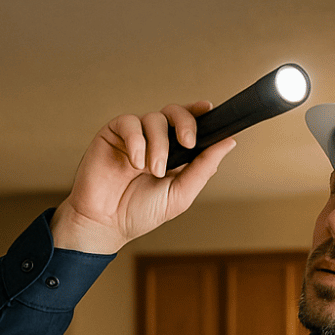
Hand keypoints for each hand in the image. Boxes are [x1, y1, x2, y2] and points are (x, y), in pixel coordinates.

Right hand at [51, 101, 236, 253]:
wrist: (105, 224)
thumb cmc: (139, 213)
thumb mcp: (180, 195)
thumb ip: (203, 168)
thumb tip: (229, 142)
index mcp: (173, 153)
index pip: (189, 125)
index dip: (199, 113)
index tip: (210, 110)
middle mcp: (154, 141)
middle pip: (174, 113)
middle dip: (185, 123)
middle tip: (187, 144)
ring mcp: (134, 136)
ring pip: (154, 119)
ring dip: (159, 145)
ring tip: (153, 170)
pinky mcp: (112, 134)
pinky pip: (129, 123)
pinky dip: (136, 141)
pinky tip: (135, 163)